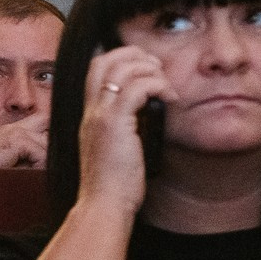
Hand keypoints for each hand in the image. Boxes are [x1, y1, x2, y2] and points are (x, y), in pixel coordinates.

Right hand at [77, 47, 169, 218]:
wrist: (103, 204)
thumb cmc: (113, 185)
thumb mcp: (115, 149)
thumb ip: (125, 128)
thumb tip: (148, 113)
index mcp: (90, 116)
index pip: (96, 68)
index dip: (121, 59)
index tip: (147, 70)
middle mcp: (91, 111)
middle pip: (105, 59)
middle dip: (135, 55)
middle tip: (158, 69)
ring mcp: (100, 115)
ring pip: (122, 68)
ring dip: (150, 69)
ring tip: (166, 85)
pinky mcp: (114, 123)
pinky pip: (137, 87)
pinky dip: (157, 85)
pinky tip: (170, 99)